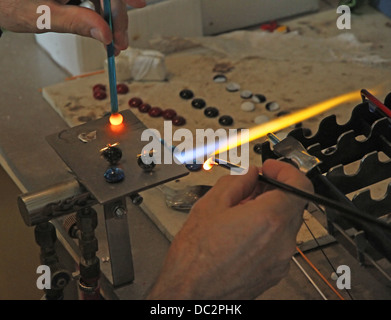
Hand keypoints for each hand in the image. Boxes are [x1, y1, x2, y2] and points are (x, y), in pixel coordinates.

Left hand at [0, 0, 145, 53]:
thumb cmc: (10, 3)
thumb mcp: (44, 16)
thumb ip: (76, 23)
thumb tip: (104, 34)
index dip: (120, 6)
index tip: (128, 21)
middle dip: (117, 18)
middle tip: (120, 43)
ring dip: (111, 20)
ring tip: (114, 43)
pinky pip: (95, 0)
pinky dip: (101, 16)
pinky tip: (106, 29)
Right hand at [147, 159, 313, 299]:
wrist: (190, 294)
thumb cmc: (194, 257)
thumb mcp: (210, 205)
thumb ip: (236, 182)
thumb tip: (249, 174)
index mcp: (268, 219)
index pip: (300, 184)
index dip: (287, 170)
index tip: (271, 169)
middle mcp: (281, 241)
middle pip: (293, 203)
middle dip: (274, 190)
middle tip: (251, 187)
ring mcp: (280, 260)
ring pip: (286, 224)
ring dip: (270, 211)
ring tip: (242, 211)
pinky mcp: (274, 273)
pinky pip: (279, 243)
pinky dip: (267, 231)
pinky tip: (243, 231)